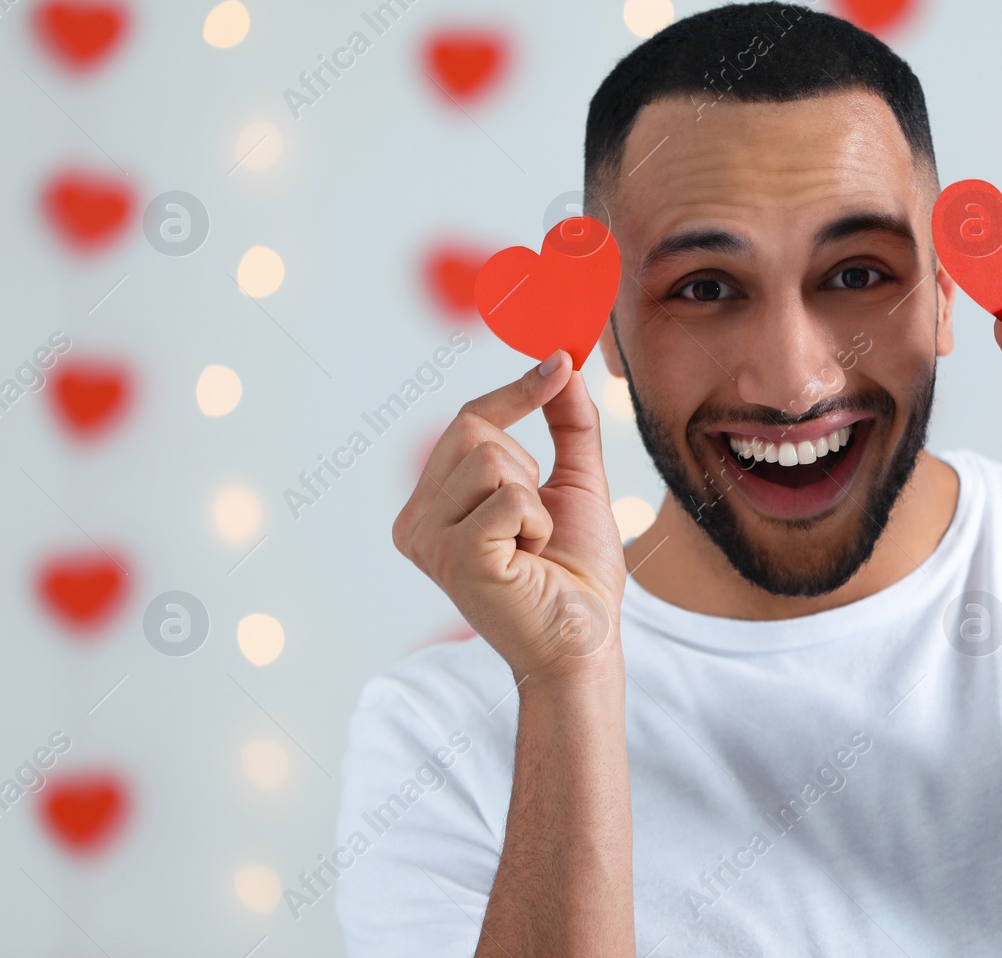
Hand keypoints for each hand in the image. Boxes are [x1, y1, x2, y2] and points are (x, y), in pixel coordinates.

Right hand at [392, 351, 625, 685]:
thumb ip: (568, 423)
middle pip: (473, 430)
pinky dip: (539, 524)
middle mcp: (416, 522)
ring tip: (530, 546)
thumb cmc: (575, 573)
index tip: (560, 361)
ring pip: (492, 460)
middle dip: (526, 465)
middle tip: (534, 522)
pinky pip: (511, 498)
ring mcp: (429, 541)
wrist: (585, 641)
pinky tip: (530, 561)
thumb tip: (563, 363)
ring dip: (534, 501)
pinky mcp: (456, 559)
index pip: (467, 421)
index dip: (516, 390)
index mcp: (433, 504)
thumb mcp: (575, 482)